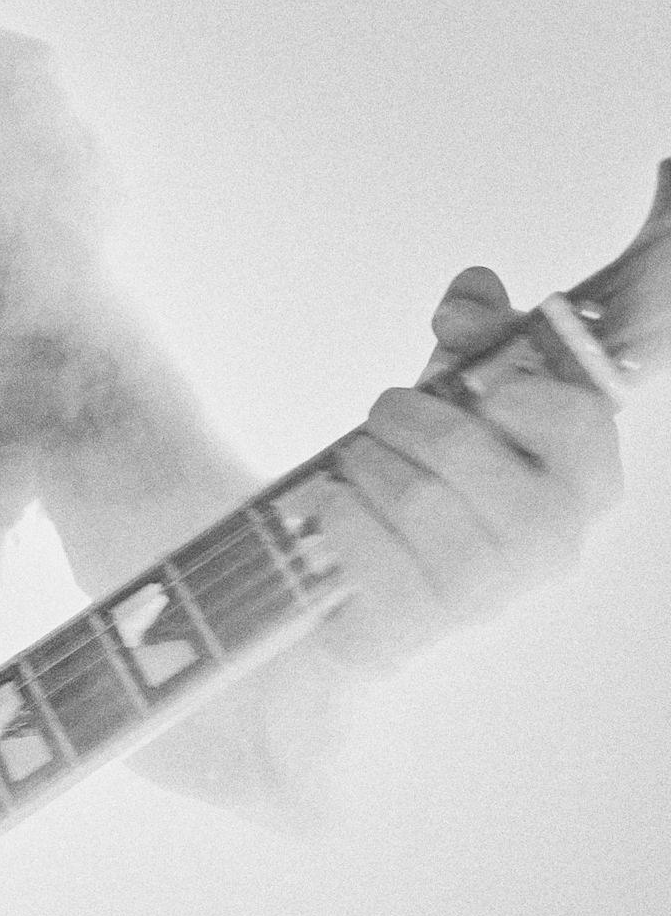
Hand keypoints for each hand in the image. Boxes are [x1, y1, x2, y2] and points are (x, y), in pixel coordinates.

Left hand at [309, 267, 623, 667]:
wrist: (361, 586)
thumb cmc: (428, 480)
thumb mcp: (456, 403)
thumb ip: (473, 342)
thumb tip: (471, 290)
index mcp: (582, 483)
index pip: (581, 425)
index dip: (527, 393)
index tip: (484, 382)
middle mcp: (549, 545)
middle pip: (468, 450)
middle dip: (408, 416)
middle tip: (384, 411)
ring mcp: (485, 593)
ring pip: (414, 497)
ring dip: (368, 460)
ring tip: (358, 459)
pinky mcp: (417, 625)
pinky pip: (368, 551)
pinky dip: (339, 512)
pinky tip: (333, 503)